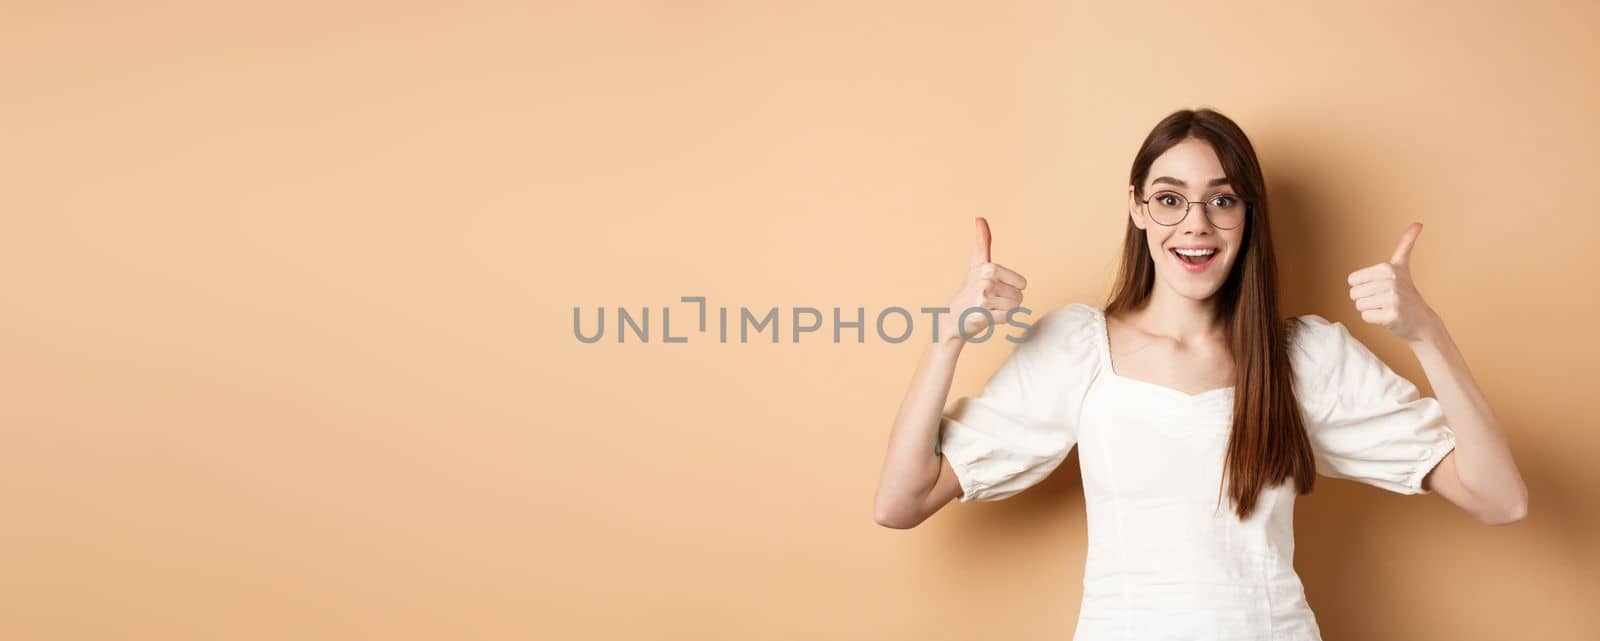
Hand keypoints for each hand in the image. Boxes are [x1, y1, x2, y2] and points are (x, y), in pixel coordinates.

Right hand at [943, 217, 1027, 342]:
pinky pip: (1008, 318)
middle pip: (1020, 296)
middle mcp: (986, 281)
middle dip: (1008, 301)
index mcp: (989, 268)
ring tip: (989, 308)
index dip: (1011, 288)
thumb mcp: (977, 264)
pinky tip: (987, 317)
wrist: (953, 318)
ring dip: (1004, 311)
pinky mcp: (983, 315)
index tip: (994, 287)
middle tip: (990, 301)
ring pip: (1015, 308)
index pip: (1022, 283)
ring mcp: (983, 299)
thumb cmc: (969, 290)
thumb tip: (980, 217)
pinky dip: (1000, 321)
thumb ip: (982, 242)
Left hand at [1346, 222, 1439, 342]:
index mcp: (1387, 268)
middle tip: (1384, 300)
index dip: (1362, 287)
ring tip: (1386, 307)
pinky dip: (1374, 319)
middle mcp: (1391, 281)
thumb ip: (1406, 244)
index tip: (1380, 287)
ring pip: (1359, 305)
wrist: (1421, 320)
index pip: (1352, 280)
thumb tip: (1418, 223)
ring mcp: (1393, 299)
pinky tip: (1388, 316)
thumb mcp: (1403, 266)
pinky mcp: (1392, 315)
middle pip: (1354, 293)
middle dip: (1366, 299)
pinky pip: (1366, 317)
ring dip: (1370, 309)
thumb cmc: (1406, 292)